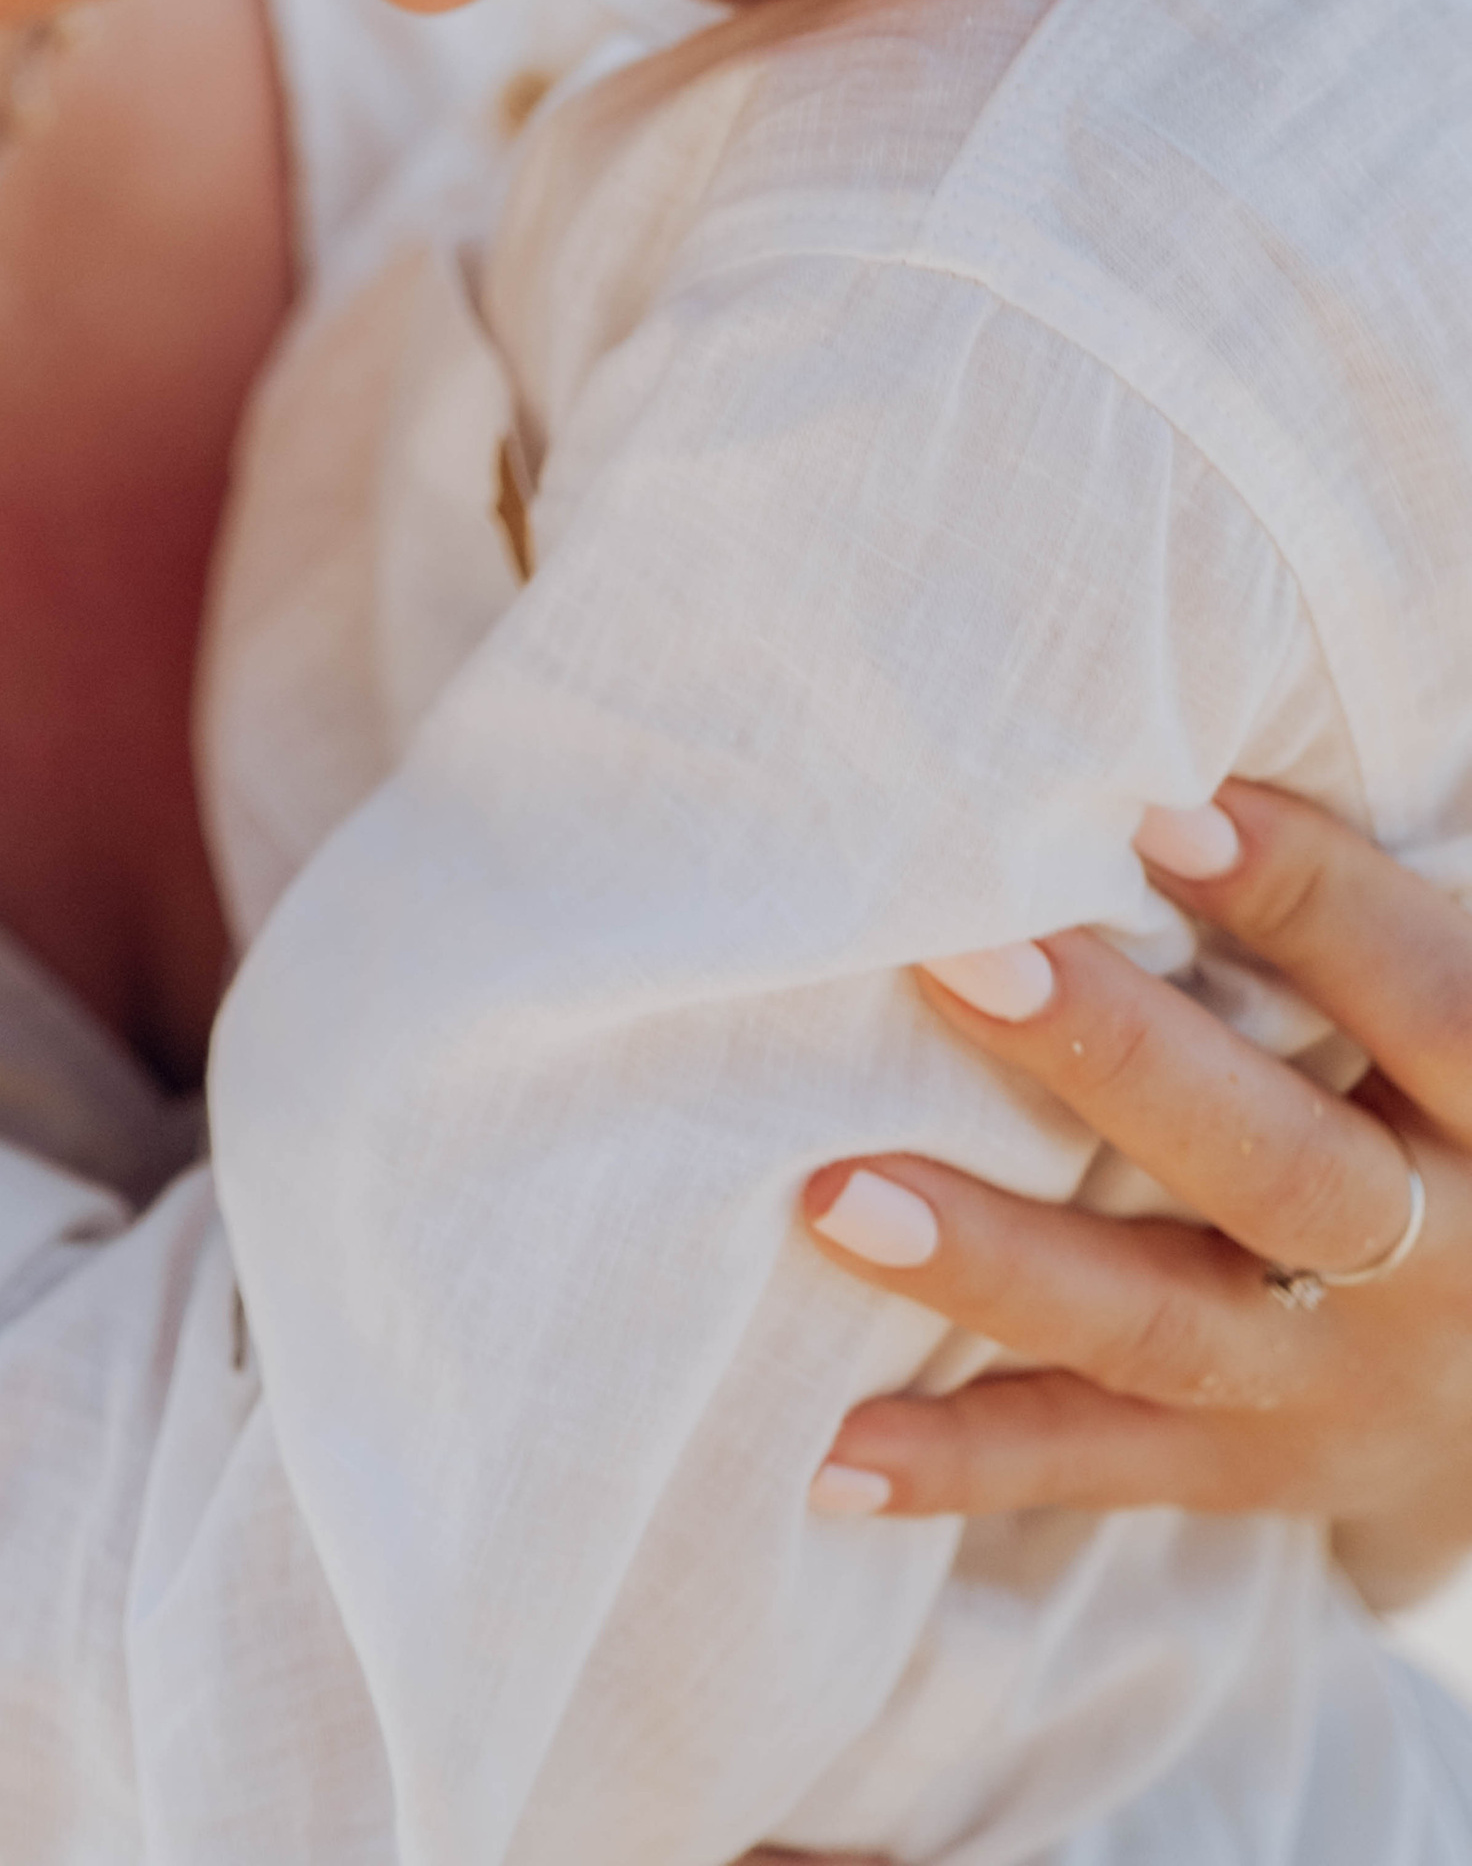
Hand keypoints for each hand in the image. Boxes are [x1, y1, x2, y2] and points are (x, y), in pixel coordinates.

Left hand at [801, 783, 1471, 1595]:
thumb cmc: (1451, 1104)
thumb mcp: (1449, 1014)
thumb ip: (1350, 912)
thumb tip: (1159, 765)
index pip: (1428, 998)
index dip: (1306, 899)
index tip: (1157, 802)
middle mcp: (1440, 1259)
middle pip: (1278, 1165)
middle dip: (1115, 1061)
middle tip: (958, 957)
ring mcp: (1336, 1381)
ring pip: (1160, 1326)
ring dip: (991, 1260)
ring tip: (836, 1193)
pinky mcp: (1248, 1468)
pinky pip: (1094, 1467)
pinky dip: (957, 1464)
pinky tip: (825, 1449)